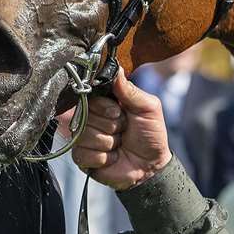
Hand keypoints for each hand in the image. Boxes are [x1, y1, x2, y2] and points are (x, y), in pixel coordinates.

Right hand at [68, 72, 172, 189]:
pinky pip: (82, 154)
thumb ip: (130, 90)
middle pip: (85, 116)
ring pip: (84, 135)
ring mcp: (84, 138)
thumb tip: (116, 67)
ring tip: (119, 145)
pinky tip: (112, 158)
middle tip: (123, 131)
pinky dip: (103, 158)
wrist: (151, 166)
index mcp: (104, 103)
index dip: (104, 106)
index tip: (119, 112)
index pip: (89, 96)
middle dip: (110, 126)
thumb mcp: (148, 108)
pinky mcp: (82, 157)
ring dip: (108, 143)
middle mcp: (91, 118)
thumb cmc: (150, 134)